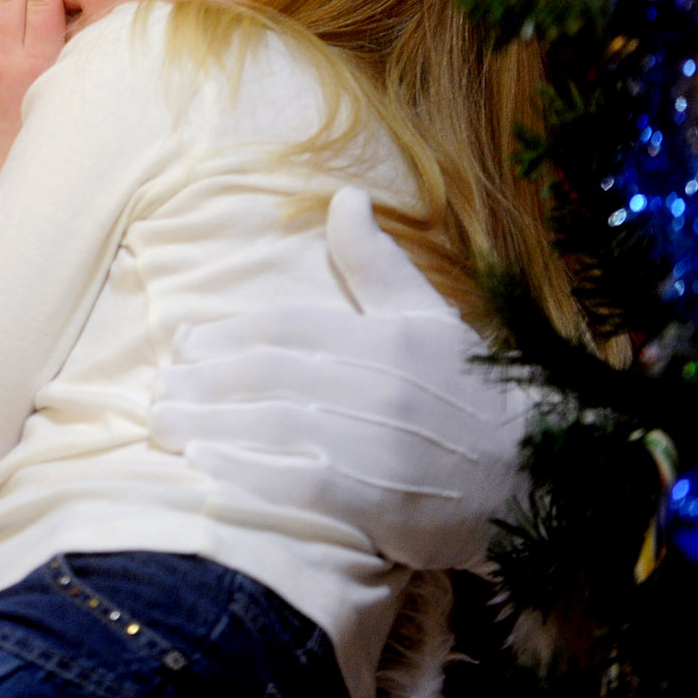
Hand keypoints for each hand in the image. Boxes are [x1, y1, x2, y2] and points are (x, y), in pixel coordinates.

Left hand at [151, 189, 531, 570]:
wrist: (540, 476)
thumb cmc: (474, 391)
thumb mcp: (430, 316)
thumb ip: (376, 261)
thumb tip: (345, 195)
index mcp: (385, 337)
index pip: (287, 328)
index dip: (226, 335)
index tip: (182, 344)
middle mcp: (378, 386)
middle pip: (270, 377)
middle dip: (204, 383)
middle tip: (157, 392)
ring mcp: (380, 445)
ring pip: (276, 427)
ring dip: (211, 425)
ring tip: (163, 426)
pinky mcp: (383, 502)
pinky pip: (302, 486)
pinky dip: (250, 476)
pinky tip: (208, 470)